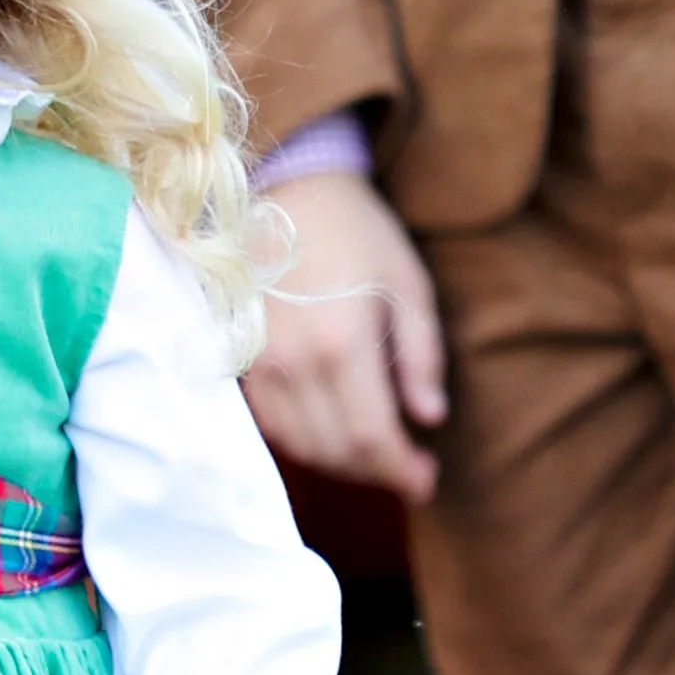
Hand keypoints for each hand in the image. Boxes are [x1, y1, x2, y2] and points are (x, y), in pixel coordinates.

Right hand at [243, 169, 446, 502]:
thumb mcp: (409, 285)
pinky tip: (335, 431)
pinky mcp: (244, 363)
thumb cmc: (359, 233)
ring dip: (342, 462)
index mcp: (342, 344)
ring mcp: (262, 367)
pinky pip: (274, 426)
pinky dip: (308, 442)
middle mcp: (295, 365)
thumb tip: (429, 418)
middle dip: (377, 471)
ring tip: (377, 452)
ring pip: (302, 446)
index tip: (427, 481)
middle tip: (410, 468)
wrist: (288, 193)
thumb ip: (421, 356)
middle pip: (335, 451)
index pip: (370, 438)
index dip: (400, 470)